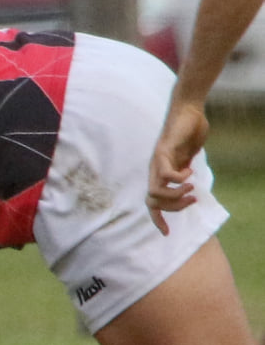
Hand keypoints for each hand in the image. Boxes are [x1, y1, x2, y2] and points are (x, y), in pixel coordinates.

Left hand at [147, 100, 209, 234]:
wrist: (187, 112)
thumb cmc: (187, 134)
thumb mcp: (187, 159)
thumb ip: (185, 174)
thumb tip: (188, 188)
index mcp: (159, 174)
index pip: (151, 202)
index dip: (157, 219)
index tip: (166, 233)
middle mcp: (154, 170)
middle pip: (152, 201)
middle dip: (173, 208)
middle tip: (192, 200)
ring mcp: (157, 161)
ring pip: (156, 191)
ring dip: (176, 196)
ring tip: (191, 188)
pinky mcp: (163, 151)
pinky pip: (166, 174)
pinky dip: (179, 178)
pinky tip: (190, 171)